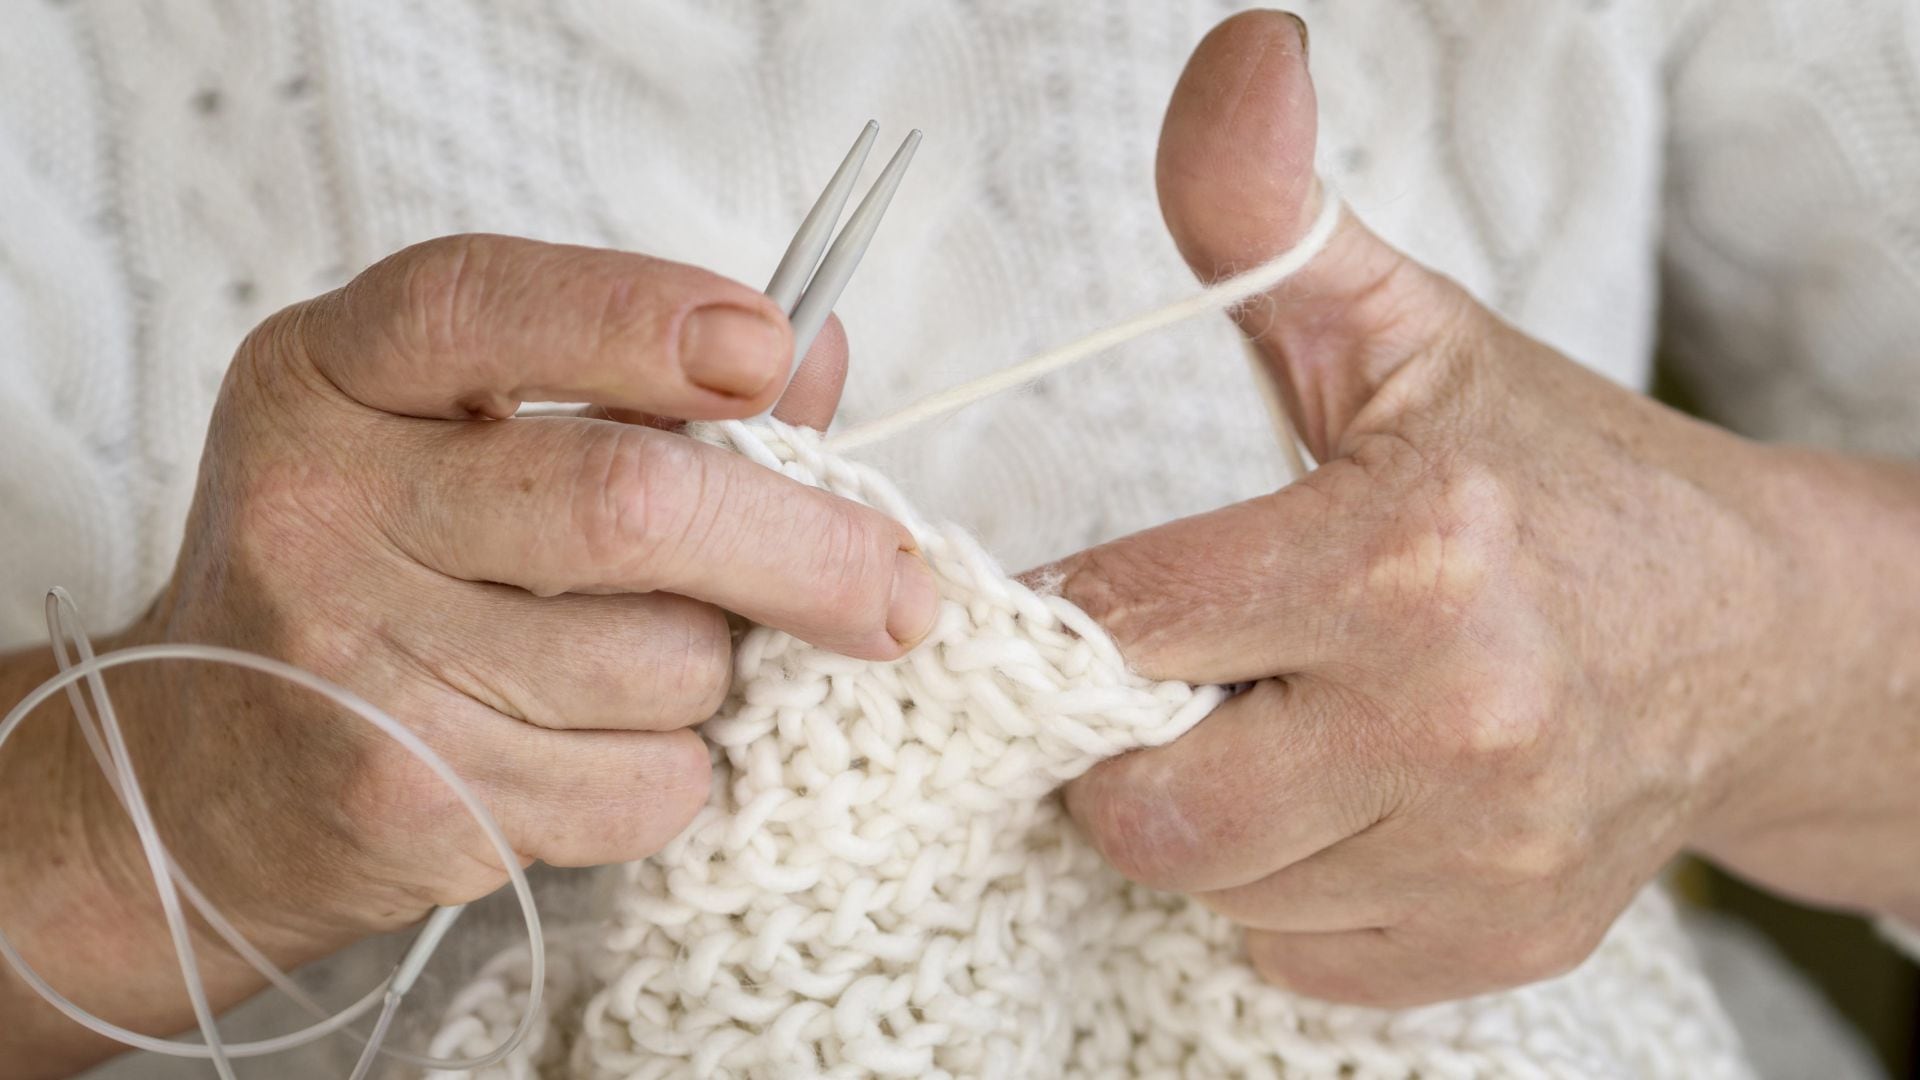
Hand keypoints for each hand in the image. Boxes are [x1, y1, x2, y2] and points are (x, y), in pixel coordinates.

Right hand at [53, 236, 940, 972]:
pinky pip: (646, 781)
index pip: (489, 305)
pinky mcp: (409, 798)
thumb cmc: (370, 569)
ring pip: (664, 660)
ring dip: (716, 670)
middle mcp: (324, 506)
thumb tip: (818, 354)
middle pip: (628, 502)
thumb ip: (631, 385)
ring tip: (646, 661)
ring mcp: (358, 661)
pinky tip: (600, 746)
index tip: (772, 349)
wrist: (206, 774)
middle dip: (808, 547)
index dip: (646, 318)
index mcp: (331, 374)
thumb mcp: (449, 431)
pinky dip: (675, 770)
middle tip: (901, 586)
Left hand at [1053, 12, 1919, 1006]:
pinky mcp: (1499, 941)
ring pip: (1213, 887)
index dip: (1056, 614)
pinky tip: (1340, 807)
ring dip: (1211, 816)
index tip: (1072, 603)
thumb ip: (1276, 223)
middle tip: (1174, 679)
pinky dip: (1285, 892)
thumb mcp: (1414, 336)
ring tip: (1276, 731)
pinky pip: (1293, 954)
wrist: (1756, 636)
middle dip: (1119, 743)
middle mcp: (1449, 720)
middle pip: (1139, 801)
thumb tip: (1234, 53)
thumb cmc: (1562, 480)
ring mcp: (1480, 852)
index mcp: (1403, 554)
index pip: (1115, 617)